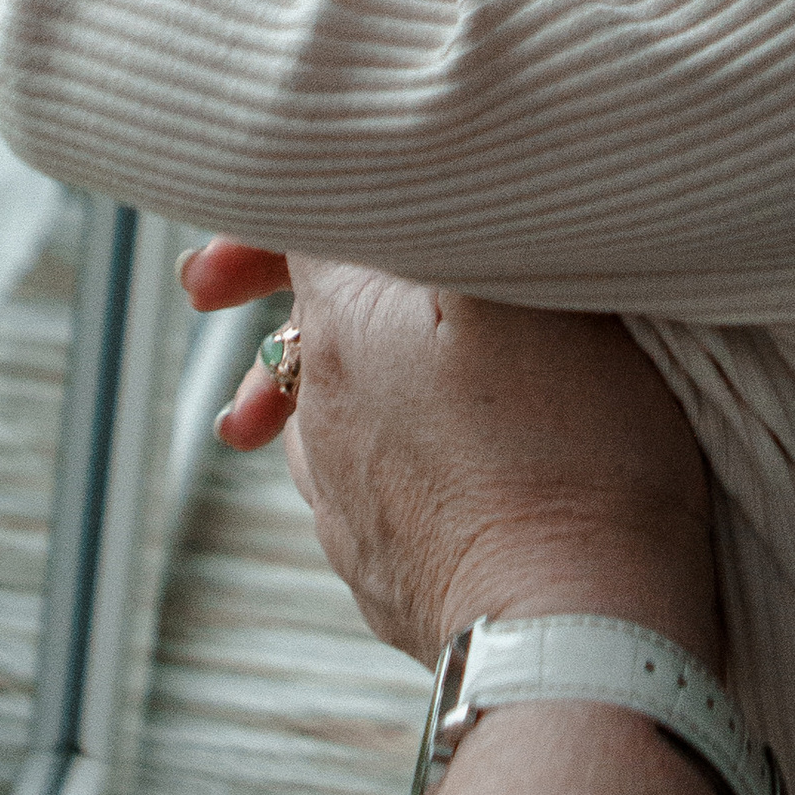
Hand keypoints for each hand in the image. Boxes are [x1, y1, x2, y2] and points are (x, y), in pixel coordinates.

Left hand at [182, 236, 718, 668]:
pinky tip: (426, 463)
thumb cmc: (580, 444)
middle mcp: (320, 413)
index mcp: (348, 319)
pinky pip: (364, 487)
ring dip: (333, 387)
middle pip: (298, 324)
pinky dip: (380, 458)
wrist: (575, 632)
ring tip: (334, 380)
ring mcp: (340, 504)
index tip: (277, 216)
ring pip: (323, 413)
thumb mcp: (548, 279)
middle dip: (276, 296)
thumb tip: (436, 163)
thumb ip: (476, 209)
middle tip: (214, 286)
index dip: (299, 203)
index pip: (297, 225)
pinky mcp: (375, 575)